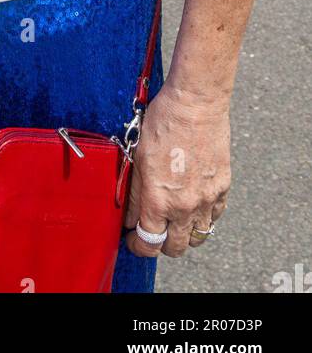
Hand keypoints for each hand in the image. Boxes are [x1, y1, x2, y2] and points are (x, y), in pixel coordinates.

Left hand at [123, 83, 230, 258]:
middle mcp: (185, 206)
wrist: (196, 105)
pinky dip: (202, 219)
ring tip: (172, 221)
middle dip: (159, 244)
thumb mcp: (138, 157)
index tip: (133, 239)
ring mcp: (207, 199)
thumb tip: (131, 216)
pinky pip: (214, 218)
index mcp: (159, 199)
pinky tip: (192, 206)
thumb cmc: (163, 123)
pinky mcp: (222, 188)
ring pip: (197, 238)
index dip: (137, 245)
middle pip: (174, 248)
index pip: (148, 242)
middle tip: (151, 231)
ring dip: (183, 235)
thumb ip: (135, 192)